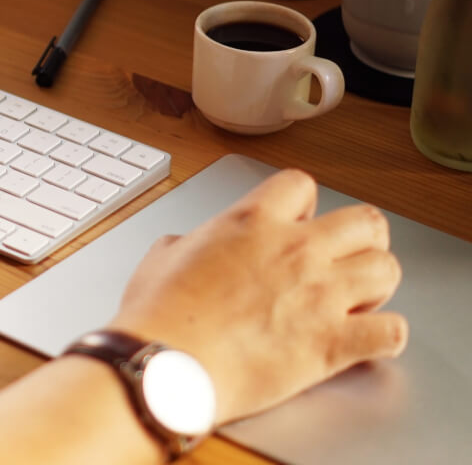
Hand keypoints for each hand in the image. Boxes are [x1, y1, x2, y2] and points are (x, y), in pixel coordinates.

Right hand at [109, 169, 406, 425]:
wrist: (164, 366)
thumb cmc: (159, 316)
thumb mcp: (163, 257)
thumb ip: (190, 244)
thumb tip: (190, 248)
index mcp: (250, 221)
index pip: (301, 184)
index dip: (303, 204)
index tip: (299, 221)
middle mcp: (295, 250)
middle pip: (365, 221)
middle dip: (361, 239)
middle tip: (345, 257)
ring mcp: (320, 296)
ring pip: (386, 269)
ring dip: (375, 284)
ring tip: (355, 298)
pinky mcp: (332, 344)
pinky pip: (390, 332)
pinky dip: (384, 336)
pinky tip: (365, 339)